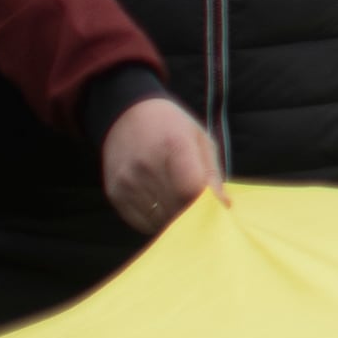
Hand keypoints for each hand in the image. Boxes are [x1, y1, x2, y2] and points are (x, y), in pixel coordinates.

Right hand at [98, 97, 220, 235]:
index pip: (190, 190)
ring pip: (158, 219)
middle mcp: (145, 165)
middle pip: (175, 208)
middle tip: (201, 210)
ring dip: (174, 220)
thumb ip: (212, 173)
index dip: (205, 204)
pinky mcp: (114, 194)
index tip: (215, 206)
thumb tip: (224, 205)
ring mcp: (126, 181)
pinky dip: (155, 221)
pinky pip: (140, 222)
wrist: (125, 115)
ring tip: (181, 205)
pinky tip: (162, 205)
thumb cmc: (172, 127)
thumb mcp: (200, 140)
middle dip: (193, 214)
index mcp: (173, 146)